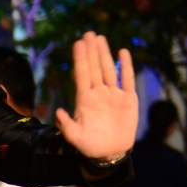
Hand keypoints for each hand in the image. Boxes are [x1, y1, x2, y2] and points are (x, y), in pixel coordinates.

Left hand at [55, 32, 139, 163]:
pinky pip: (127, 79)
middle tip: (88, 33)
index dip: (80, 59)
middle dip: (91, 51)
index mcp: (84, 100)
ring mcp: (113, 94)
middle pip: (94, 67)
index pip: (82, 74)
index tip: (78, 43)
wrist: (110, 152)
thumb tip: (58, 113)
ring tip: (100, 38)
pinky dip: (126, 65)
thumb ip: (67, 125)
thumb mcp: (75, 137)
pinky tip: (123, 52)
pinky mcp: (128, 99)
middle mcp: (98, 93)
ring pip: (109, 69)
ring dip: (105, 54)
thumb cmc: (89, 145)